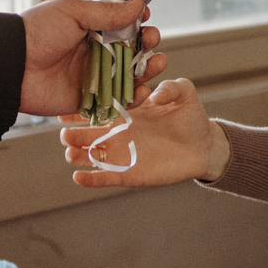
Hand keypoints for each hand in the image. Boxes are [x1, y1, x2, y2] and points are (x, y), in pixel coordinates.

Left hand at [17, 0, 165, 117]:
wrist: (12, 66)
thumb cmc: (36, 33)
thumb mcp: (72, 13)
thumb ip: (107, 13)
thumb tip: (137, 4)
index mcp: (90, 27)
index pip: (123, 24)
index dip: (138, 23)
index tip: (146, 19)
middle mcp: (95, 51)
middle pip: (132, 50)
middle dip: (148, 45)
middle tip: (151, 41)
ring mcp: (94, 75)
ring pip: (130, 75)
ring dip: (147, 70)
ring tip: (156, 63)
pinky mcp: (89, 99)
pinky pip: (117, 100)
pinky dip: (134, 97)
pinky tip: (142, 90)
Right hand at [60, 77, 228, 187]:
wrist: (204, 146)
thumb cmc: (191, 116)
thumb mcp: (184, 93)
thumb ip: (171, 87)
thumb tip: (155, 95)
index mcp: (126, 112)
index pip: (97, 109)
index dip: (80, 109)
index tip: (64, 109)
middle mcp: (119, 133)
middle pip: (89, 135)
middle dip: (74, 135)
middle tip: (65, 134)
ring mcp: (123, 154)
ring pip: (92, 157)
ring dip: (78, 156)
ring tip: (70, 154)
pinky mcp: (129, 174)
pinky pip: (106, 177)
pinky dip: (91, 180)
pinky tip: (78, 178)